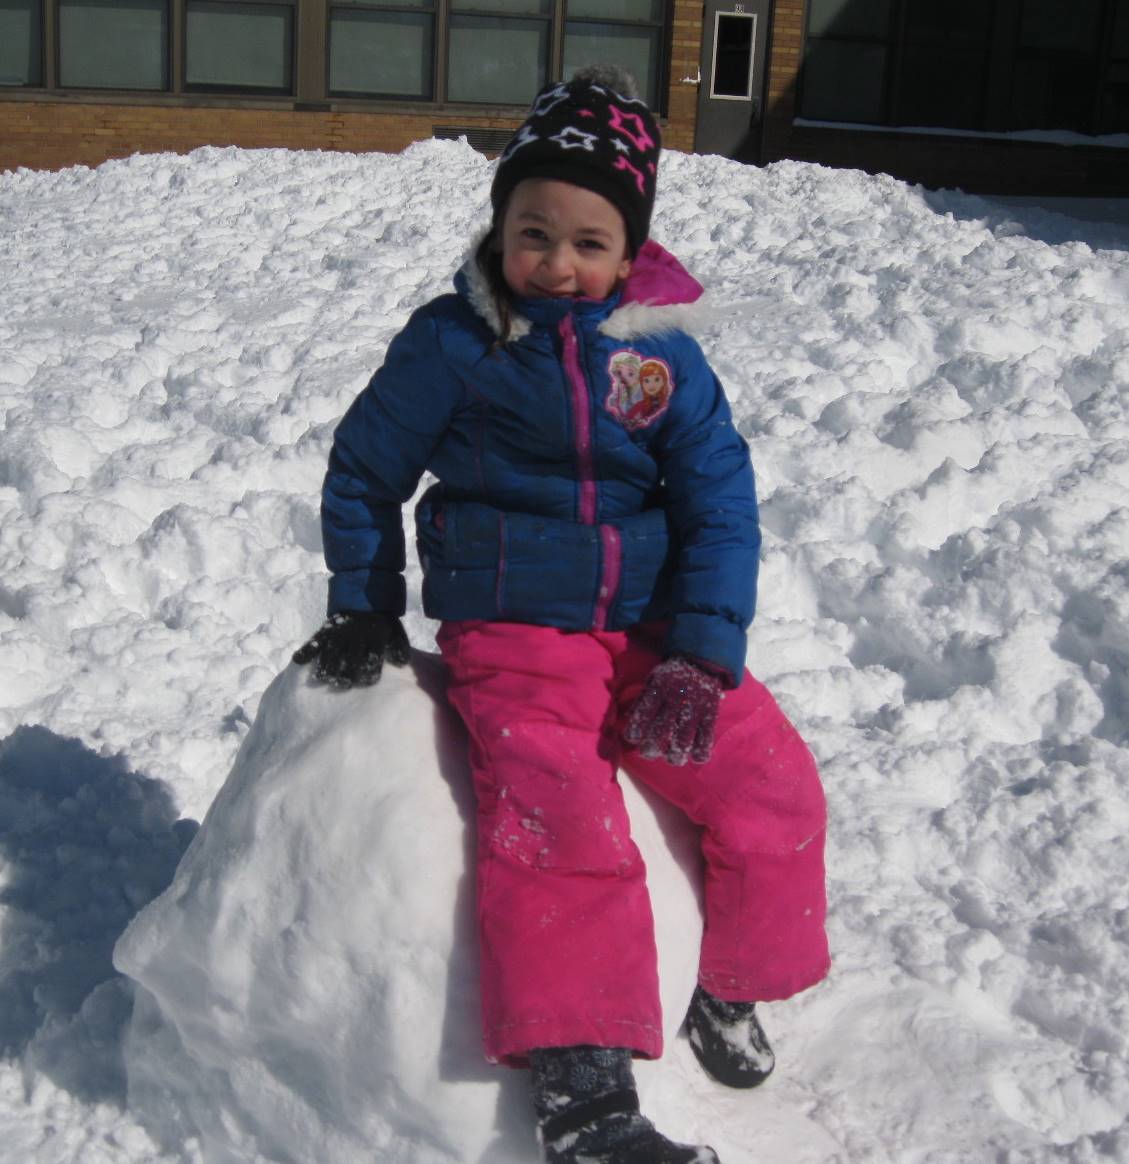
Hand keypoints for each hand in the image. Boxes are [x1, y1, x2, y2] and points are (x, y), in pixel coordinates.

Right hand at [292, 612, 409, 688]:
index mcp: (374, 638)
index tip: (367, 681)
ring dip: (327, 669)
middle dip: (346, 675)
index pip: (371, 660)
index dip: (369, 674)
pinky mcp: (325, 632)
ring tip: (326, 678)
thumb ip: (400, 648)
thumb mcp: (396, 632)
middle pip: (348, 661)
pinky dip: (305, 652)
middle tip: (344, 684)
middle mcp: (354, 637)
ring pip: (329, 656)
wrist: (366, 599)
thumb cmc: (382, 623)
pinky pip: (312, 643)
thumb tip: (401, 662)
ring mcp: (338, 635)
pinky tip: (299, 661)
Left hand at [622, 656, 722, 765]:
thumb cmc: (672, 674)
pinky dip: (701, 752)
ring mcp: (695, 706)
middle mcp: (676, 698)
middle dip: (651, 748)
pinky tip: (695, 757)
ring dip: (674, 755)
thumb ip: (642, 699)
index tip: (632, 739)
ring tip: (671, 759)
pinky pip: (706, 738)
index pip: (643, 714)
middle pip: (660, 731)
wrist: (703, 661)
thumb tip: (627, 719)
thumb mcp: (654, 679)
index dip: (634, 732)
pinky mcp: (711, 713)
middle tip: (648, 753)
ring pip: (683, 740)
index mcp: (659, 688)